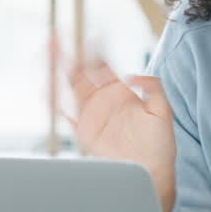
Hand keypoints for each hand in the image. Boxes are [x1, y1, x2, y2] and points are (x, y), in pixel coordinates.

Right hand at [53, 34, 176, 211]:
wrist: (150, 176)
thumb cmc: (160, 147)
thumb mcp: (163, 112)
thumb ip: (154, 89)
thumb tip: (134, 75)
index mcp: (122, 94)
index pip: (104, 66)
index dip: (96, 50)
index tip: (89, 35)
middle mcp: (105, 102)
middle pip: (83, 72)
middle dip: (71, 54)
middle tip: (58, 36)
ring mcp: (93, 117)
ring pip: (72, 88)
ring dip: (59, 71)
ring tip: (49, 53)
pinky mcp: (85, 133)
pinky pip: (66, 114)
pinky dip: (55, 102)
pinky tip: (47, 88)